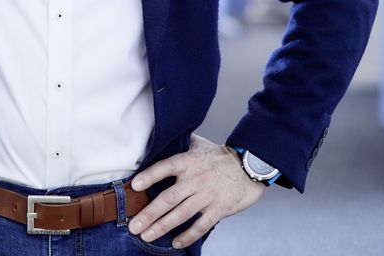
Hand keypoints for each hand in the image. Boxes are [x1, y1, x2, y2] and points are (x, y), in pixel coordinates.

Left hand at [128, 135, 263, 249]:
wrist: (250, 167)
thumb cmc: (220, 156)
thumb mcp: (199, 144)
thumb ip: (180, 144)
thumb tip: (160, 141)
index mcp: (189, 161)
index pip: (165, 167)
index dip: (150, 175)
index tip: (135, 185)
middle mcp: (196, 179)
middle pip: (169, 198)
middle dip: (149, 213)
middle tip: (134, 225)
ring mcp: (208, 195)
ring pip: (181, 214)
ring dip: (162, 226)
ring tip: (146, 236)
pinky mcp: (219, 209)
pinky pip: (201, 225)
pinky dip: (188, 236)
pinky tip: (176, 242)